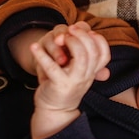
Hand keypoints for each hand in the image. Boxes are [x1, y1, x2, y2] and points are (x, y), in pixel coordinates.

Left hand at [29, 22, 110, 138]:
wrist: (55, 109)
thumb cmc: (65, 84)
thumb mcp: (79, 70)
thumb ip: (84, 53)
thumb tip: (90, 32)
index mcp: (92, 71)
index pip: (105, 54)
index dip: (99, 40)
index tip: (88, 33)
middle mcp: (86, 76)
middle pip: (93, 51)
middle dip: (82, 35)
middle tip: (70, 29)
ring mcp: (74, 80)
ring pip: (81, 57)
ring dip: (70, 42)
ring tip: (58, 37)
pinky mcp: (59, 85)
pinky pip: (52, 67)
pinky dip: (41, 55)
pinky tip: (34, 46)